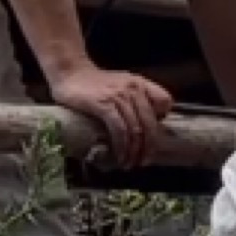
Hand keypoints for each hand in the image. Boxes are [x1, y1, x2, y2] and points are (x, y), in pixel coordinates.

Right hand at [52, 62, 175, 167]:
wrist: (70, 72)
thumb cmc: (94, 82)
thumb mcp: (121, 84)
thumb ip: (135, 98)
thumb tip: (143, 123)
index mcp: (141, 84)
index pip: (166, 101)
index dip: (161, 120)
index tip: (152, 138)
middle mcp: (134, 89)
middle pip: (150, 123)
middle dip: (148, 147)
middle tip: (143, 162)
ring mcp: (119, 97)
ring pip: (135, 130)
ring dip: (134, 152)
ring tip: (129, 164)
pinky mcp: (104, 105)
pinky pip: (119, 129)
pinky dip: (122, 146)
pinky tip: (119, 156)